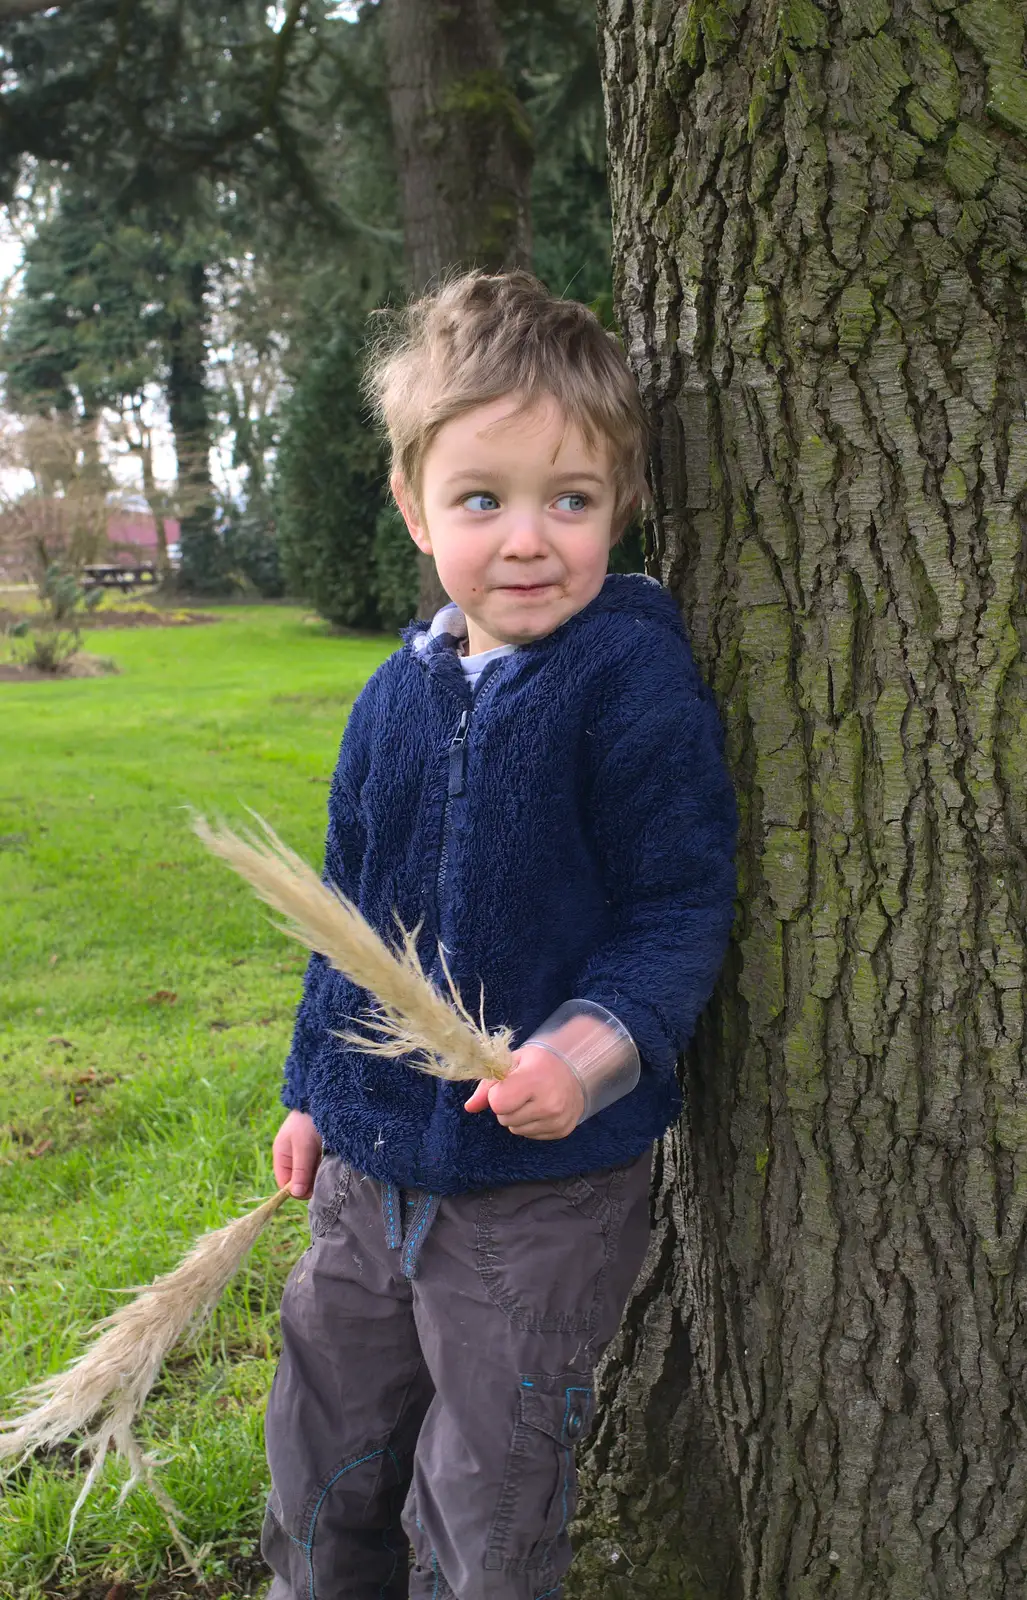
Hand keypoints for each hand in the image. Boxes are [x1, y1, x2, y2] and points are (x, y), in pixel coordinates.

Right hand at [273, 1110, 322, 1197]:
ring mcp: (305, 1156)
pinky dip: (324, 1166)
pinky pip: (319, 1168)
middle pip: (299, 1182)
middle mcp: (292, 1158)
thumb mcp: (303, 1147)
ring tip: (326, 1162)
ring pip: (311, 1176)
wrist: (324, 1101)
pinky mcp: (317, 1153)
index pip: (285, 1184)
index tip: (312, 1188)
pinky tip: (330, 1159)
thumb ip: (300, 1170)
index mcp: (282, 1156)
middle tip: (322, 1171)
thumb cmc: (308, 1122)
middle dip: (310, 1181)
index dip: (296, 1190)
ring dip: (319, 1174)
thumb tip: (295, 1193)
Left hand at [464, 1045, 584, 1139]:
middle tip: (521, 1092)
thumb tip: (469, 1107)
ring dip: (517, 1117)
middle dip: (506, 1107)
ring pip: (516, 1130)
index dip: (496, 1094)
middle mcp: (549, 1103)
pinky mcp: (562, 1131)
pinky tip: (541, 1109)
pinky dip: (530, 1124)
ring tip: (531, 1100)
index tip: (507, 1084)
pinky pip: (530, 1136)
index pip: (498, 1103)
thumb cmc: (540, 1063)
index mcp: (535, 1079)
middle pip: (504, 1119)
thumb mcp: (513, 1062)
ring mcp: (557, 1120)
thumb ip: (488, 1084)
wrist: (576, 1070)